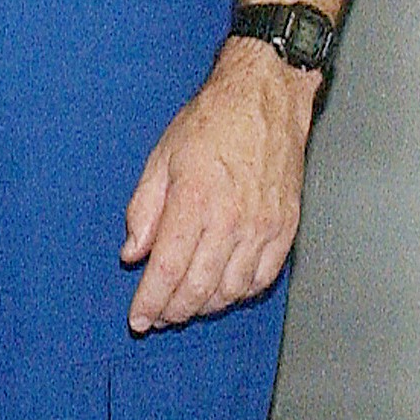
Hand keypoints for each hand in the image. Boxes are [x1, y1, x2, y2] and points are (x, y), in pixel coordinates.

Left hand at [121, 38, 318, 332]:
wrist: (264, 101)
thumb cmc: (210, 124)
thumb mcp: (160, 160)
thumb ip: (144, 211)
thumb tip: (134, 253)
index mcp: (194, 203)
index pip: (167, 270)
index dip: (150, 301)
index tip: (139, 319)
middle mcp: (231, 222)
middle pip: (199, 288)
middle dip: (174, 311)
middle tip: (158, 318)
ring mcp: (263, 228)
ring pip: (232, 290)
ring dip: (206, 306)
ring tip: (186, 306)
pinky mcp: (286, 229)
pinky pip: (263, 278)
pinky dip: (241, 293)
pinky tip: (223, 292)